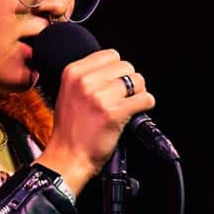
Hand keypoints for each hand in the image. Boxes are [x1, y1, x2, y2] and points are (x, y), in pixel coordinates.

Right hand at [33, 49, 154, 195]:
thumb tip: (113, 70)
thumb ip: (87, 77)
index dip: (116, 70)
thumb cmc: (69, 130)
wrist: (67, 158)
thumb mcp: (68, 93)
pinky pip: (144, 99)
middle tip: (123, 96)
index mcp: (73, 72)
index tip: (115, 83)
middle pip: (126, 66)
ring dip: (138, 93)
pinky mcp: (114, 113)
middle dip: (128, 81)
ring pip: (138, 81)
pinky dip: (145, 105)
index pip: (110, 55)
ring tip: (128, 104)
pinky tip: (136, 112)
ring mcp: (100, 96)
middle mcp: (85, 81)